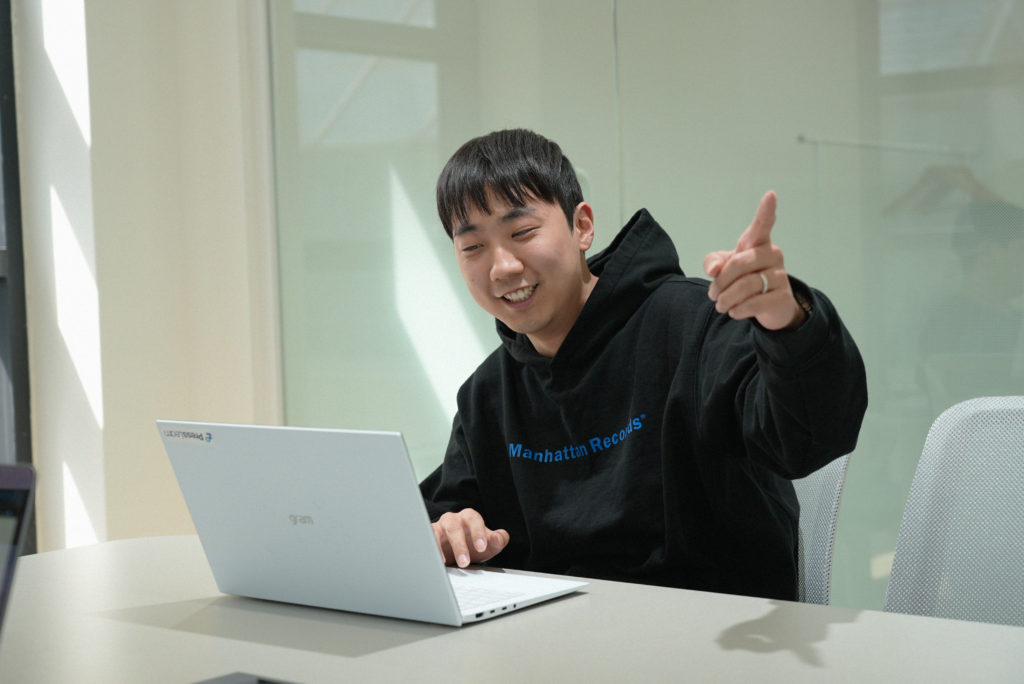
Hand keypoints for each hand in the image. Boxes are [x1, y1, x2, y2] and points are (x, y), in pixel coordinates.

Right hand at [432, 508, 508, 567]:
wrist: (459, 551)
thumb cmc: (475, 544)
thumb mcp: (489, 544)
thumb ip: (499, 540)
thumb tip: (498, 537)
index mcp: (469, 517)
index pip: (474, 519)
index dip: (477, 532)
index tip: (481, 547)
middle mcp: (453, 519)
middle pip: (455, 528)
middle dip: (459, 545)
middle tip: (465, 562)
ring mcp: (439, 526)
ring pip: (437, 532)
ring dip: (441, 548)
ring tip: (446, 562)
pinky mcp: (429, 535)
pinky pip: (427, 539)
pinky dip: (430, 549)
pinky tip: (436, 560)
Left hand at [703, 191, 805, 330]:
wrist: (769, 306)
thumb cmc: (744, 279)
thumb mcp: (724, 268)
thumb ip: (714, 262)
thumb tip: (714, 270)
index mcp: (758, 243)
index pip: (762, 225)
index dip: (766, 211)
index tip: (771, 194)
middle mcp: (772, 254)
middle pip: (739, 263)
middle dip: (720, 282)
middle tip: (713, 294)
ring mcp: (780, 275)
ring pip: (747, 285)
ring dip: (727, 298)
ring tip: (721, 305)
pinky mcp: (783, 296)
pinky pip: (757, 302)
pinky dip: (739, 309)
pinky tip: (734, 312)